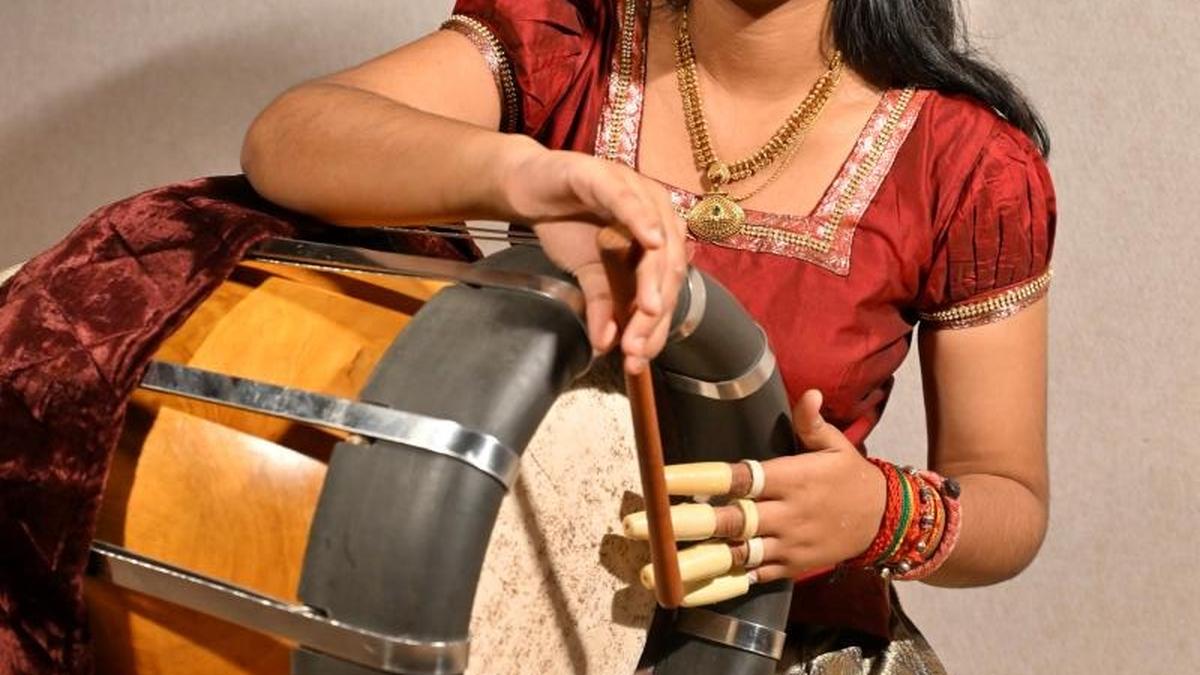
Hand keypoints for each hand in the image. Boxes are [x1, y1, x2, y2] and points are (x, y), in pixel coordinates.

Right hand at [502, 146, 686, 372]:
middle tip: (636, 347)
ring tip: (648, 310)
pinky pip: (628, 200)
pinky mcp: (606, 176)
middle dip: (653, 313)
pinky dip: (641, 220)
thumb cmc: (567, 226)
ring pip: (655, 239)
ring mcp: (636, 190)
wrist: (528, 189)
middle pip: (667, 268)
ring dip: (652, 277)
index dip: (655, 326)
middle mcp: (657, 212)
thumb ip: (603, 304)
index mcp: (660, 236)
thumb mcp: (587, 272)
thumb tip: (605, 345)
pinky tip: (652, 241)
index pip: (666, 287)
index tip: (638, 359)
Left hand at [622, 390, 886, 604]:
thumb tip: (805, 393)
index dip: (698, 479)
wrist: (886, 524)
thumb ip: (812, 423)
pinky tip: (688, 589)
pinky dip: (720, 585)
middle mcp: (786, 514)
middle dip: (681, 525)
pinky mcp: (789, 569)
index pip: (738, 478)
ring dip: (692, 563)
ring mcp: (787, 545)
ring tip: (655, 568)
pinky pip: (750, 577)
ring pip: (735, 555)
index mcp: (792, 479)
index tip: (662, 478)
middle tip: (639, 525)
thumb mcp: (837, 446)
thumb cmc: (851, 478)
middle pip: (728, 520)